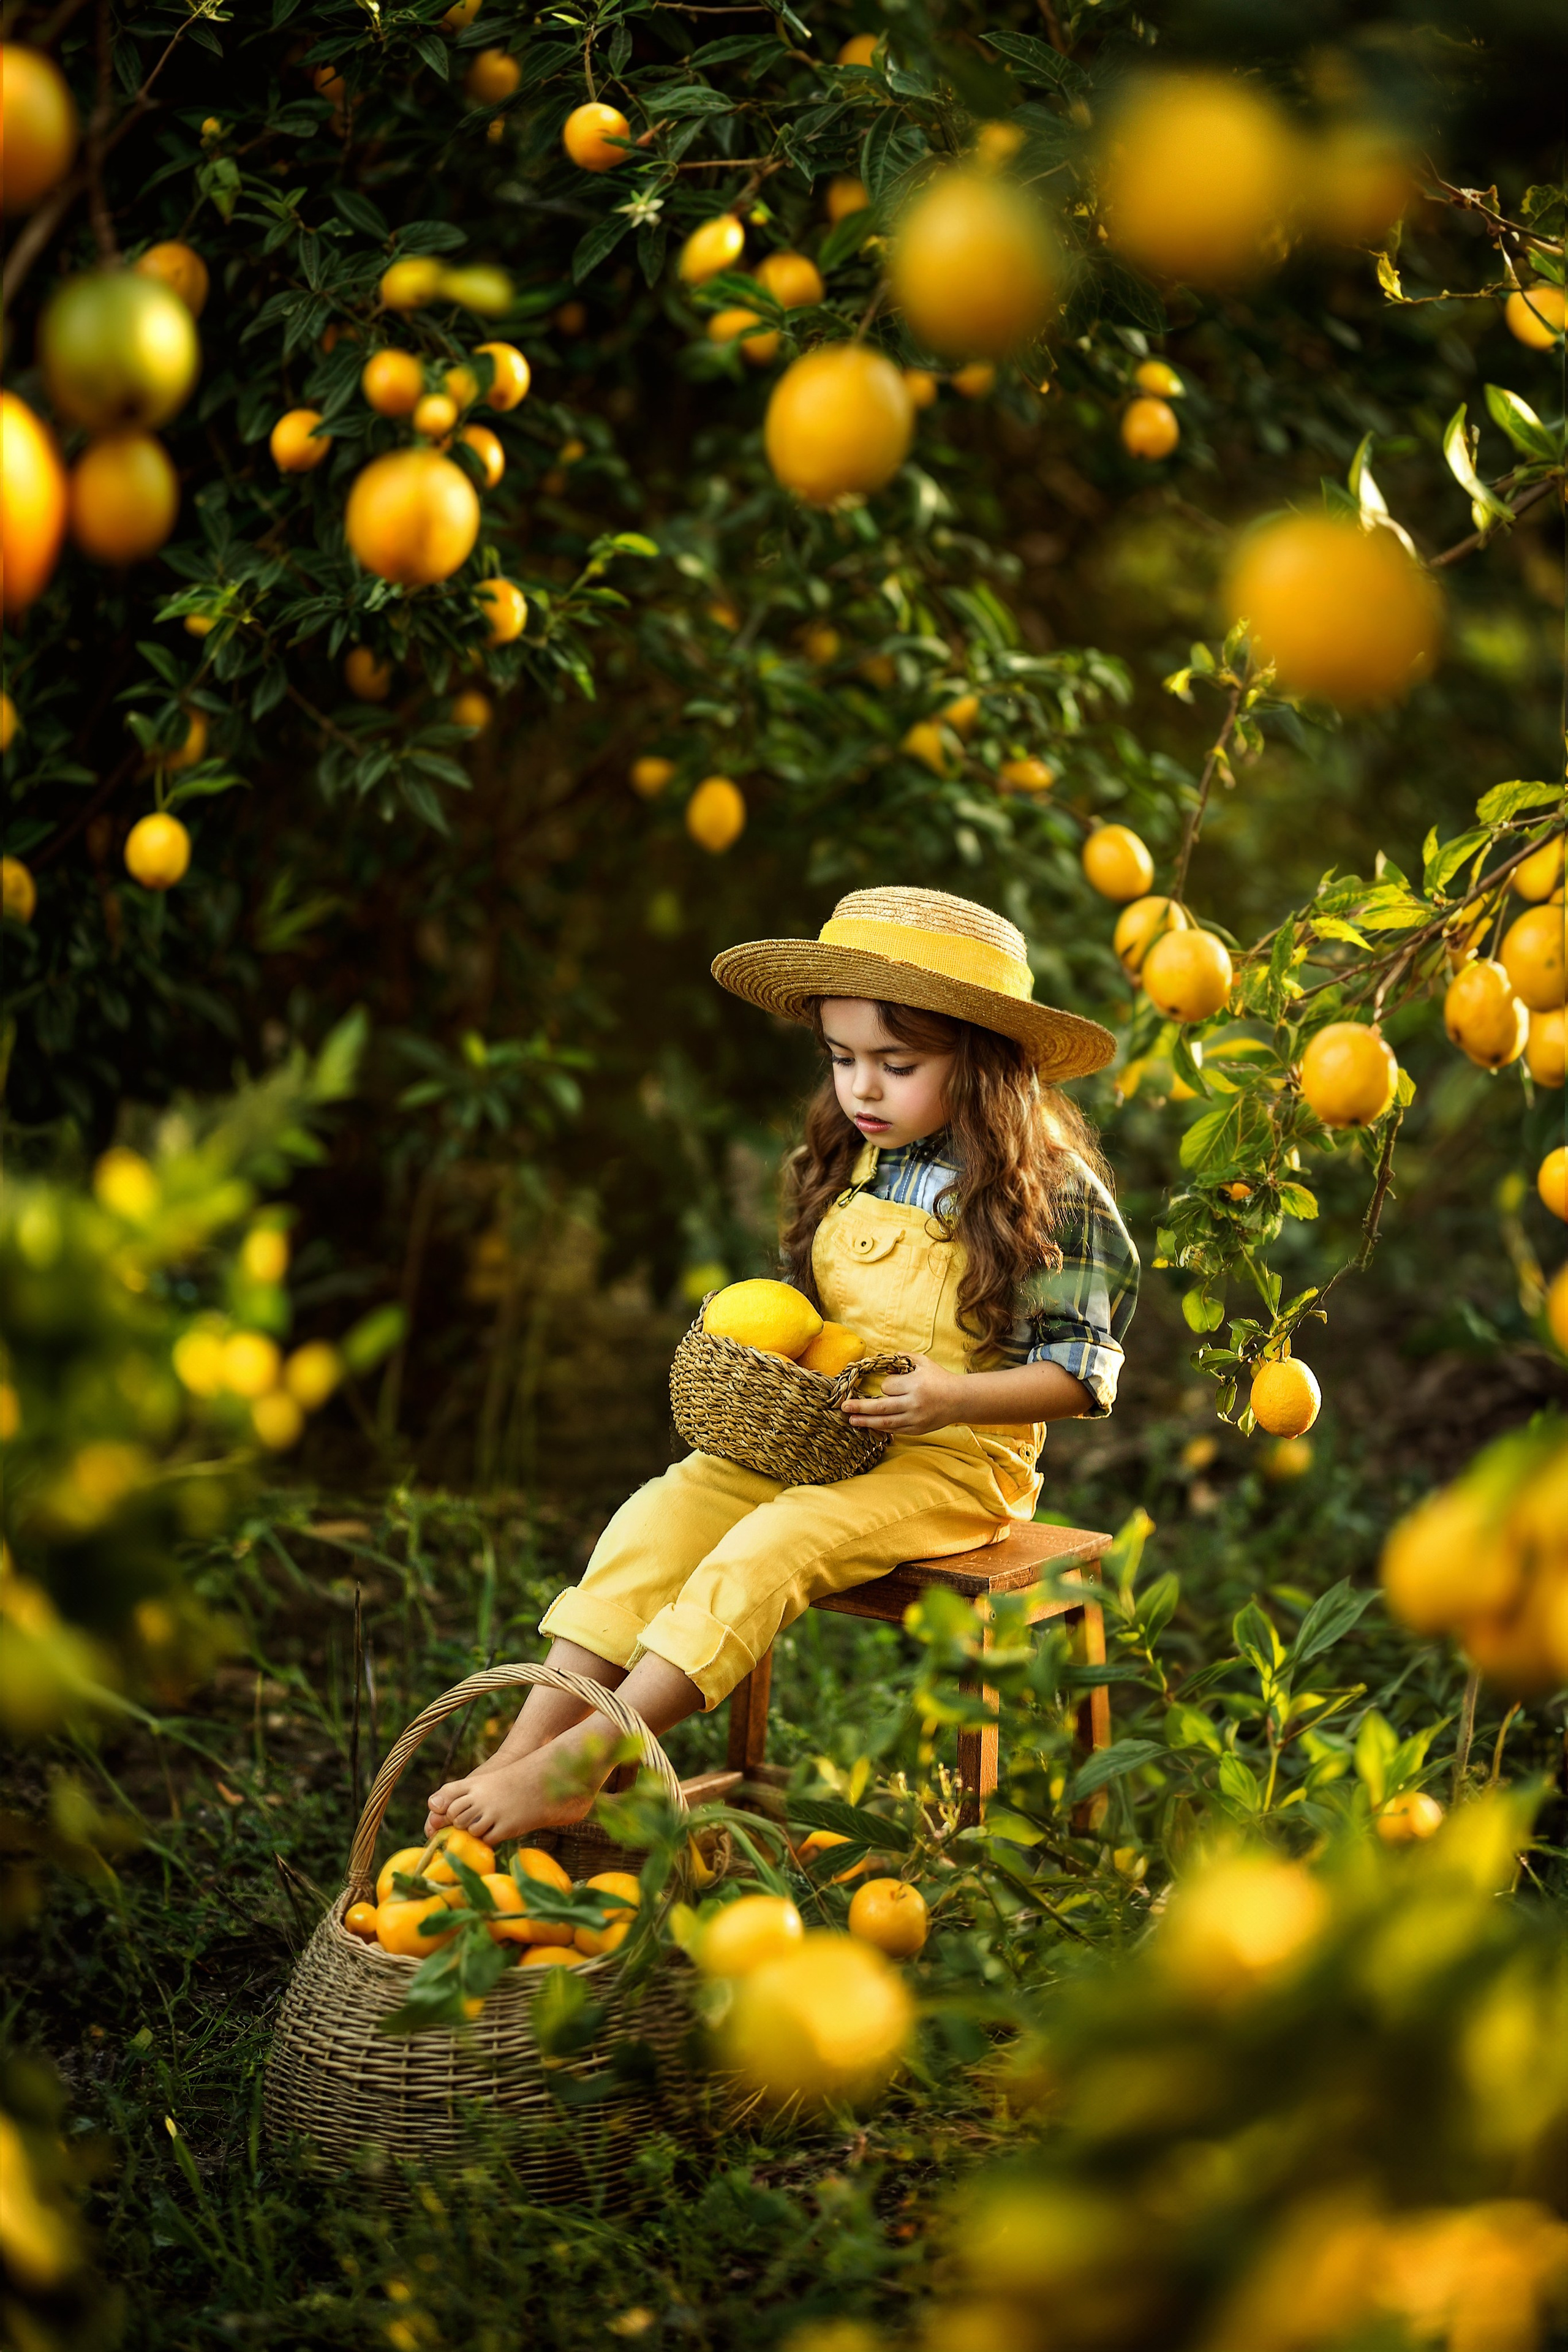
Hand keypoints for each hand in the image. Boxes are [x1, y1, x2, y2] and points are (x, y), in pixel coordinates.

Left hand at [841, 1352, 964, 1437]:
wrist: (959, 1400)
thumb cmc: (939, 1378)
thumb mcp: (923, 1362)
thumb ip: (902, 1358)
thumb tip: (881, 1362)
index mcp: (915, 1385)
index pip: (888, 1387)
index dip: (886, 1385)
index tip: (890, 1385)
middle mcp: (914, 1403)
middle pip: (881, 1407)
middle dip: (860, 1408)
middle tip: (844, 1407)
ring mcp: (915, 1419)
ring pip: (886, 1422)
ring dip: (866, 1422)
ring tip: (851, 1420)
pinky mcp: (917, 1430)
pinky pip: (895, 1430)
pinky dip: (881, 1428)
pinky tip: (870, 1426)